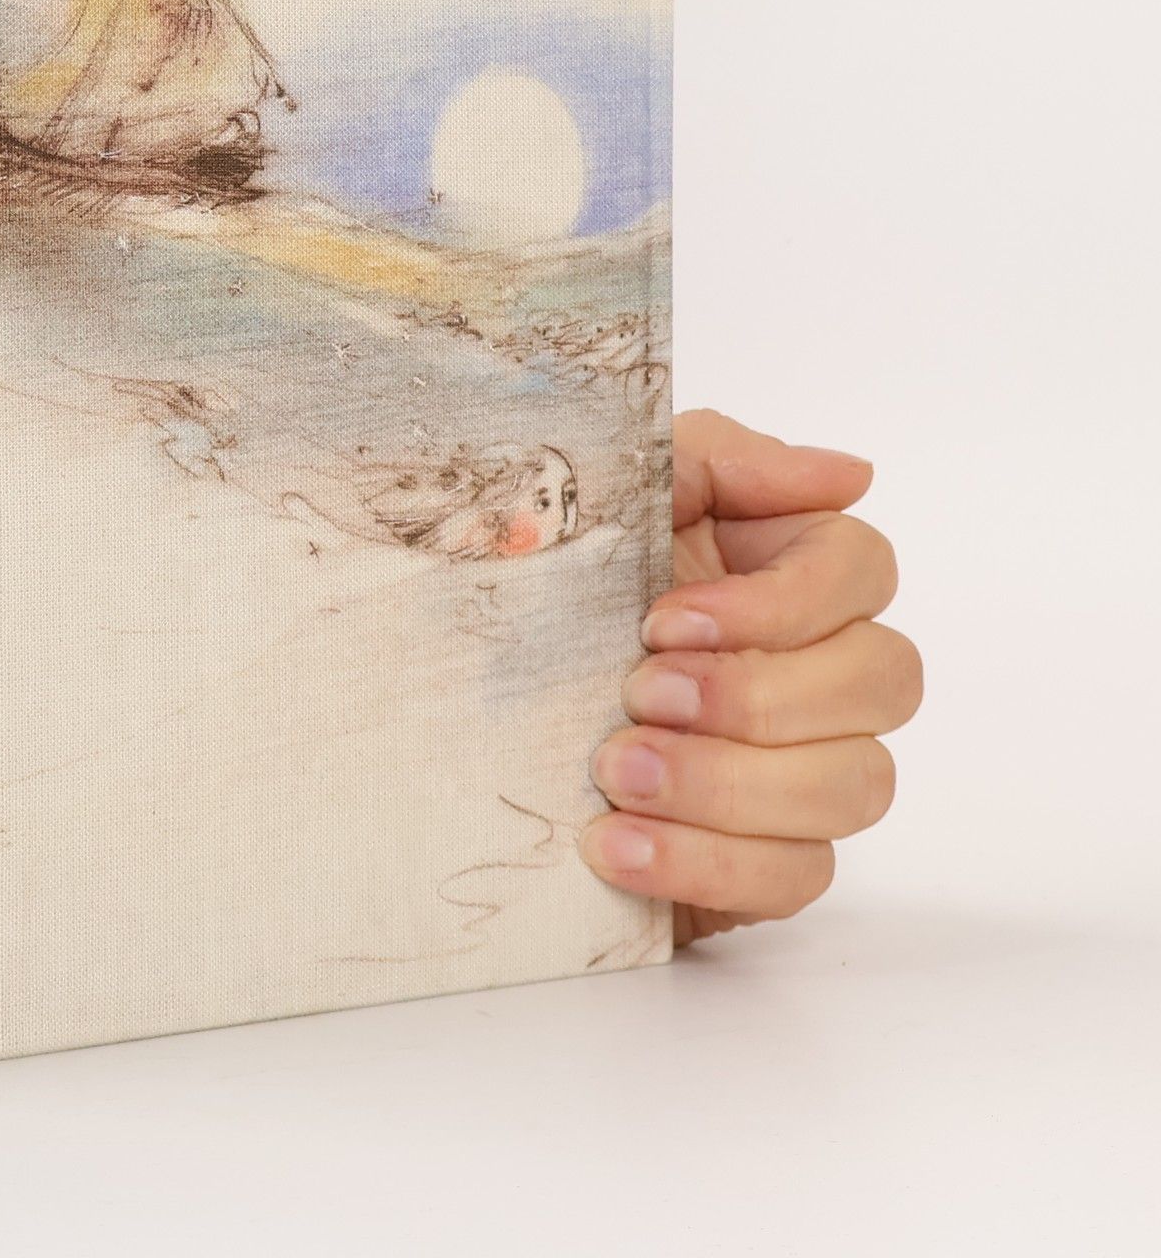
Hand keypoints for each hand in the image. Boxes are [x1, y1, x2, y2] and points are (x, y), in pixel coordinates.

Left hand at [579, 410, 920, 942]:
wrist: (457, 704)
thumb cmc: (543, 583)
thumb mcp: (608, 496)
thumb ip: (720, 461)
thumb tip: (850, 473)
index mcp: (784, 566)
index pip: (863, 568)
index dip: (781, 602)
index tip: (663, 620)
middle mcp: (816, 665)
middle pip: (882, 680)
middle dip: (754, 694)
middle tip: (636, 695)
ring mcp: (805, 769)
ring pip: (853, 785)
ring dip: (725, 783)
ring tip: (613, 774)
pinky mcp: (768, 860)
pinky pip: (797, 877)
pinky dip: (704, 863)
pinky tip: (613, 846)